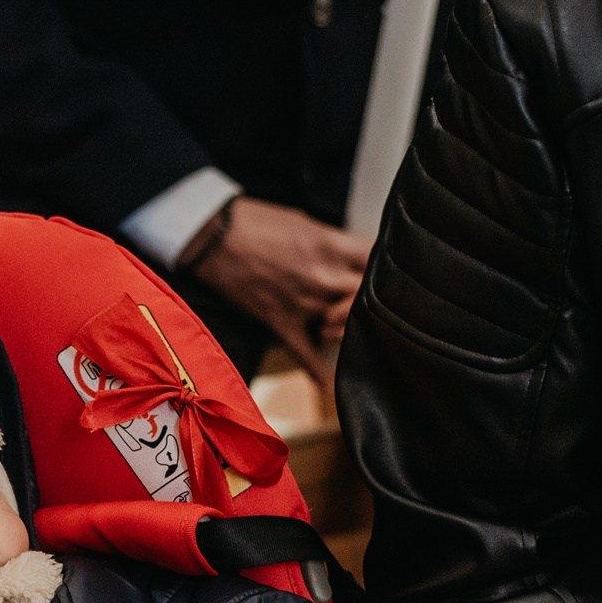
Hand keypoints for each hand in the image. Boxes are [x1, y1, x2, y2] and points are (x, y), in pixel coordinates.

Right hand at [186, 197, 370, 375]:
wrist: (213, 235)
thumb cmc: (255, 221)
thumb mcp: (305, 221)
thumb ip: (332, 243)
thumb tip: (349, 257)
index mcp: (333, 246)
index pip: (379, 261)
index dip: (387, 267)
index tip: (388, 271)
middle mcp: (324, 277)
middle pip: (369, 296)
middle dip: (372, 298)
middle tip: (371, 300)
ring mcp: (304, 303)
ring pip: (346, 325)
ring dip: (348, 326)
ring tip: (343, 322)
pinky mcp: (281, 322)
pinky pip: (306, 353)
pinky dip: (317, 371)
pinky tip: (328, 381)